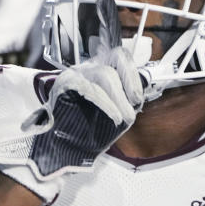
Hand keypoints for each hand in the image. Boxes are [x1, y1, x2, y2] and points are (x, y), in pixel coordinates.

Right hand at [0, 0, 142, 202]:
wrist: (60, 149)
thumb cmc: (86, 131)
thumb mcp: (113, 112)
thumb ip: (126, 99)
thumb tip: (143, 93)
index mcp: (99, 71)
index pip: (119, 56)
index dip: (133, 73)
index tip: (139, 96)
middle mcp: (87, 69)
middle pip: (114, 60)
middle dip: (130, 84)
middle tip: (134, 105)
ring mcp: (75, 74)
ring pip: (105, 74)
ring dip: (119, 98)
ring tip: (122, 118)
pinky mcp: (66, 84)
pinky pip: (91, 88)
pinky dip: (106, 103)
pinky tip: (114, 117)